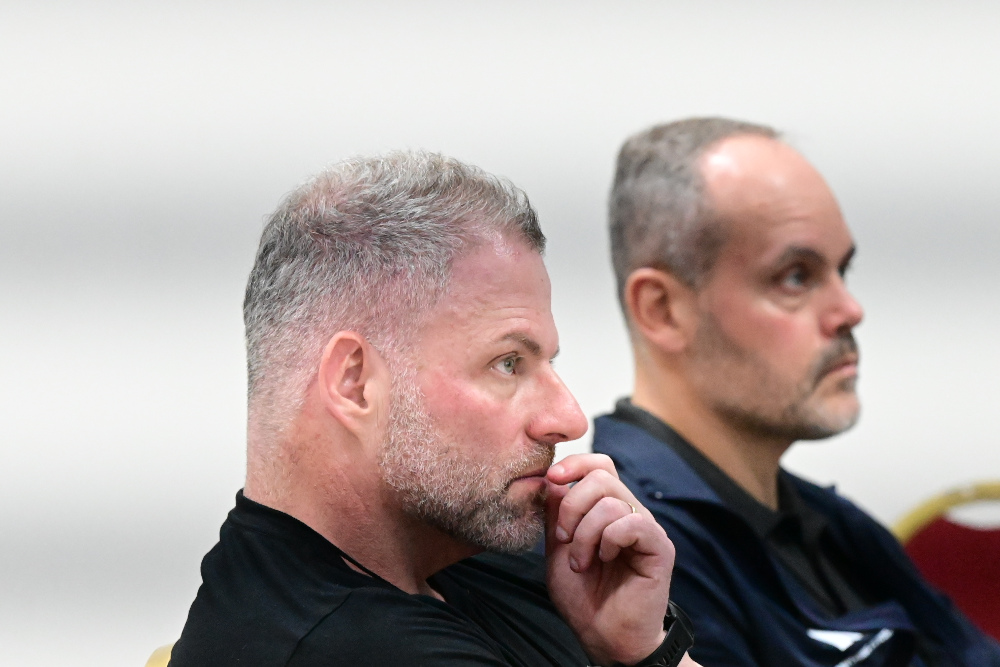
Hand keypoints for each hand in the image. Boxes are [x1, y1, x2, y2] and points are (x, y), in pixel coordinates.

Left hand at [545, 454, 675, 665]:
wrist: (603, 636)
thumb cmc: (583, 597)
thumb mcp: (557, 549)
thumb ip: (555, 514)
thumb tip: (552, 480)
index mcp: (607, 509)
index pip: (599, 465)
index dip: (576, 463)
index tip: (551, 478)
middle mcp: (629, 513)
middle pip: (601, 477)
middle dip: (572, 506)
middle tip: (564, 539)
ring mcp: (646, 528)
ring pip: (612, 501)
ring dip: (586, 533)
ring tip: (582, 562)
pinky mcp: (659, 546)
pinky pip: (632, 523)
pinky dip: (609, 540)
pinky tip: (605, 559)